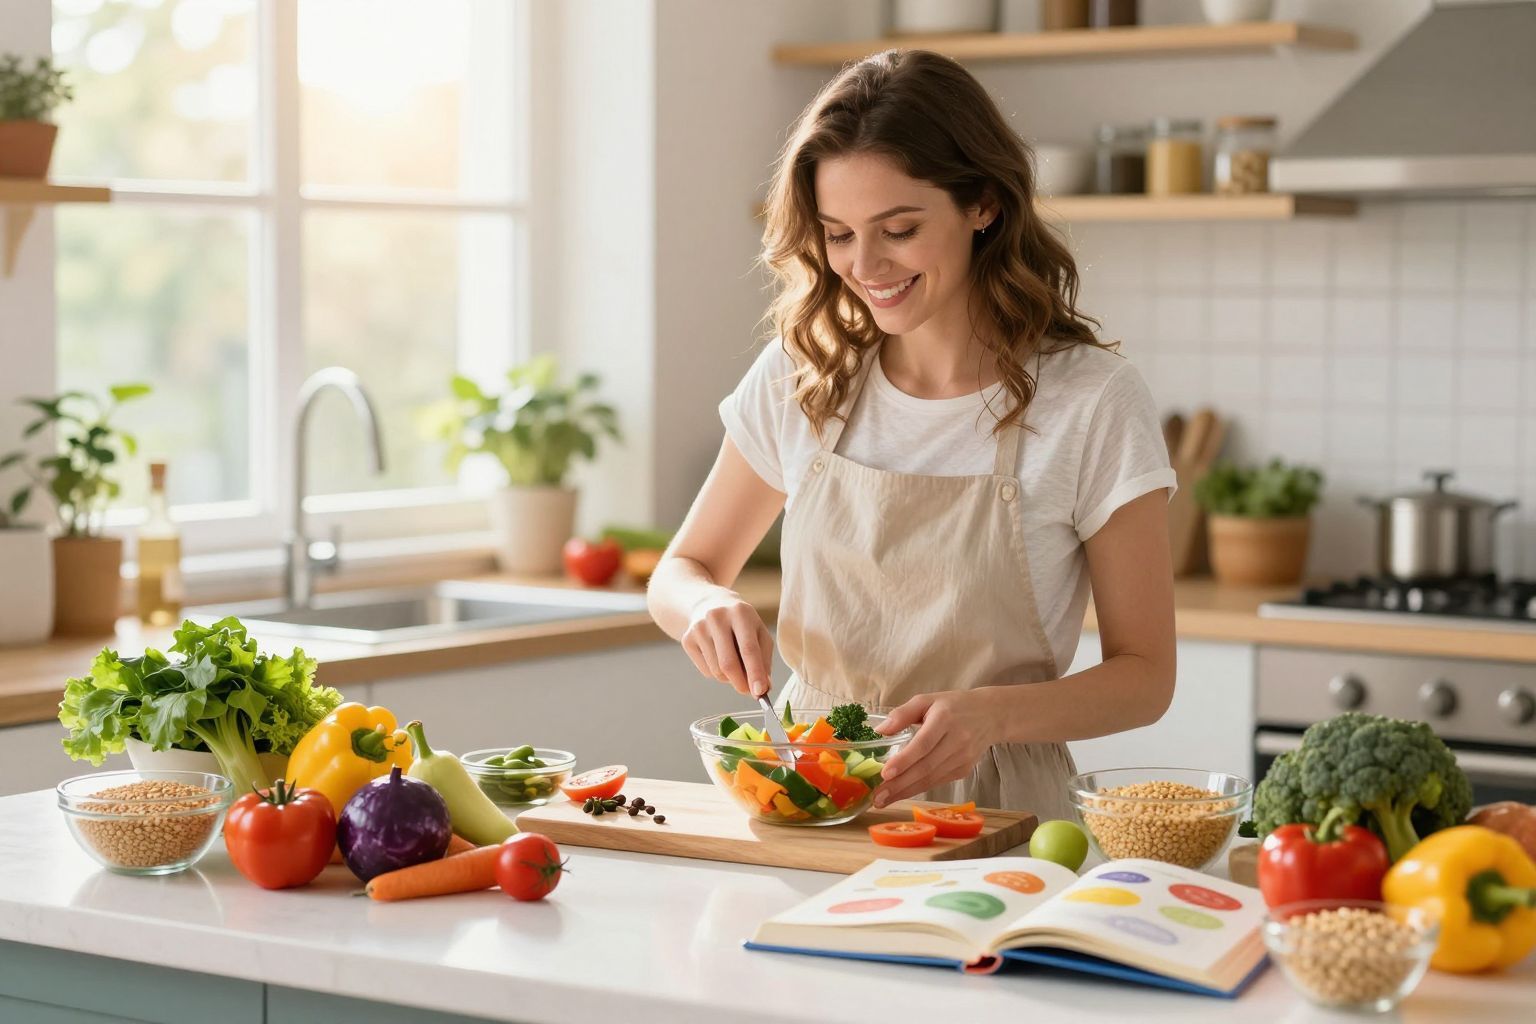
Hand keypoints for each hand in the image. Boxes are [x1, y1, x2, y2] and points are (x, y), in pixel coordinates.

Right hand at [679, 593, 774, 696]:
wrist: (709, 604)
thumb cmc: (741, 623)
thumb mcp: (759, 632)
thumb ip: (764, 659)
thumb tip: (764, 687)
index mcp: (740, 612)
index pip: (748, 648)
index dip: (755, 672)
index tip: (760, 692)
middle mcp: (716, 617)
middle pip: (728, 663)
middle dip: (741, 683)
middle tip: (749, 691)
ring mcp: (698, 628)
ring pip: (716, 671)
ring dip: (729, 678)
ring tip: (734, 663)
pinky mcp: (687, 639)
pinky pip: (705, 671)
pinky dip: (716, 673)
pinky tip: (719, 657)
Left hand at [872, 690, 1001, 807]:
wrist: (991, 715)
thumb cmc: (952, 705)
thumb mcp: (927, 700)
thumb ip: (902, 714)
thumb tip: (879, 731)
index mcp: (945, 719)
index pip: (923, 743)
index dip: (905, 760)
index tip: (885, 773)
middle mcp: (956, 740)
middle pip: (926, 767)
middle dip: (900, 784)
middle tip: (877, 797)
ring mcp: (962, 758)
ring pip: (931, 779)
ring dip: (906, 792)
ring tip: (883, 800)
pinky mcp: (964, 770)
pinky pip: (938, 782)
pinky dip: (918, 789)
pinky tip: (901, 794)